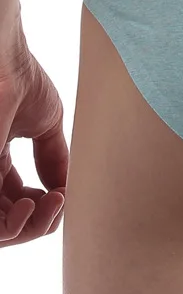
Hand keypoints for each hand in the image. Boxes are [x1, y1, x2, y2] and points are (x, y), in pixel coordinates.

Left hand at [0, 20, 68, 246]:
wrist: (8, 63)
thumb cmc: (23, 83)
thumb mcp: (47, 124)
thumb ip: (54, 157)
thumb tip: (63, 186)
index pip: (17, 202)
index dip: (44, 206)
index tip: (65, 192)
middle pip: (10, 223)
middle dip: (40, 223)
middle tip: (60, 203)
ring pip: (1, 229)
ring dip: (32, 227)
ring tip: (52, 203)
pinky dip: (16, 224)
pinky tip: (36, 204)